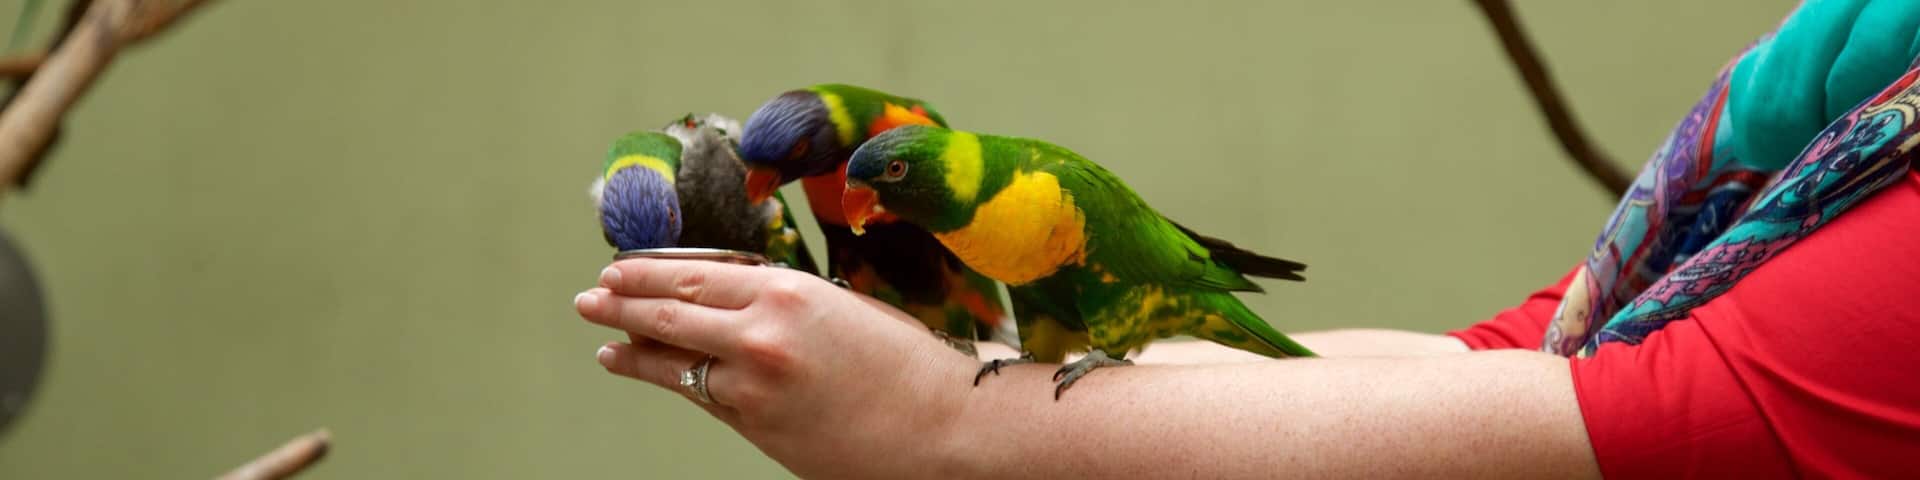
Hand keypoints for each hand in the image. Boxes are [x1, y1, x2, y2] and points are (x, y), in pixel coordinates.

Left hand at [574, 258, 976, 478]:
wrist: (942, 429)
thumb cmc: (908, 366)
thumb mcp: (845, 310)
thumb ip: (787, 301)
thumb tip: (736, 300)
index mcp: (789, 290)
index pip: (698, 274)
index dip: (652, 270)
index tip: (623, 265)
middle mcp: (762, 330)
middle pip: (673, 308)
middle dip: (624, 299)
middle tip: (591, 293)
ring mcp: (752, 380)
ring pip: (672, 351)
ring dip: (628, 337)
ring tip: (599, 326)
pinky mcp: (753, 422)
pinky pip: (693, 390)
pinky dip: (653, 373)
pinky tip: (624, 361)